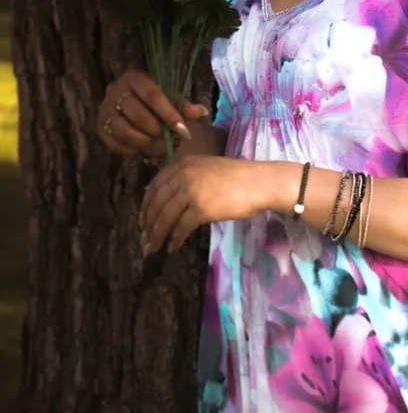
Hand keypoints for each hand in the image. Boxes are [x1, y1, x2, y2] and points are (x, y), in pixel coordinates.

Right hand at [97, 69, 209, 160]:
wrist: (129, 101)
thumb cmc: (154, 99)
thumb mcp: (169, 97)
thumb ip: (183, 105)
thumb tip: (201, 112)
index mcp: (134, 78)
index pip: (152, 95)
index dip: (169, 114)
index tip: (183, 130)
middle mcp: (115, 91)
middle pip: (138, 115)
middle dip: (157, 131)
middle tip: (170, 139)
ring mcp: (105, 110)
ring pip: (125, 132)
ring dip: (145, 143)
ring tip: (158, 145)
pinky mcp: (100, 127)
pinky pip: (116, 144)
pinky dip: (133, 150)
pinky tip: (144, 149)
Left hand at [139, 155, 265, 254]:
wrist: (259, 182)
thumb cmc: (237, 177)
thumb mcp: (207, 169)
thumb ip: (188, 178)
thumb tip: (170, 200)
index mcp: (183, 164)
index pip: (155, 185)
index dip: (146, 205)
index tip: (142, 219)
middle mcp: (183, 175)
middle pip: (156, 203)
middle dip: (147, 224)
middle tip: (144, 239)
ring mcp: (191, 190)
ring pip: (165, 217)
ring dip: (156, 235)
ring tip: (153, 248)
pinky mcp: (201, 208)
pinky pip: (181, 227)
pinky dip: (174, 239)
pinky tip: (173, 247)